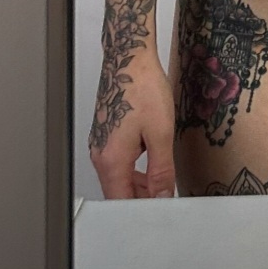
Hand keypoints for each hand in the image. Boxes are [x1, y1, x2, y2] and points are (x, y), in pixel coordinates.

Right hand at [90, 52, 175, 198]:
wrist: (129, 57)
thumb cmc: (142, 86)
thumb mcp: (161, 134)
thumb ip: (162, 171)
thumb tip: (162, 197)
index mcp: (112, 160)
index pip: (122, 203)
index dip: (142, 212)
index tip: (161, 211)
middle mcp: (101, 155)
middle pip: (119, 193)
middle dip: (143, 199)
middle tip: (166, 196)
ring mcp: (101, 144)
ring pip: (119, 178)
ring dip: (139, 183)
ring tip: (163, 176)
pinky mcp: (105, 135)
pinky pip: (117, 163)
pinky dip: (134, 168)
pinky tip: (151, 159)